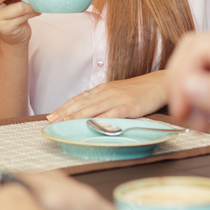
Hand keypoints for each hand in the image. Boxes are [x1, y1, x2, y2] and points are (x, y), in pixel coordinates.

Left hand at [47, 71, 167, 122]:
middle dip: (65, 112)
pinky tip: (91, 126)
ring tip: (64, 123)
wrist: (158, 84)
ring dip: (77, 116)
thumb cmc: (138, 91)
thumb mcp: (117, 92)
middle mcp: (107, 92)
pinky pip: (112, 114)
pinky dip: (100, 120)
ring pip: (93, 108)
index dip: (64, 107)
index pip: (79, 98)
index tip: (52, 115)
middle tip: (51, 121)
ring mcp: (117, 99)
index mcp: (103, 89)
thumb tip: (88, 112)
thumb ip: (103, 100)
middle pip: (82, 103)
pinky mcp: (128, 107)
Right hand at [166, 31, 209, 165]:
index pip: (199, 48)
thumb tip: (190, 86)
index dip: (182, 76)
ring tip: (197, 121)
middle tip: (183, 113)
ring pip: (200, 66)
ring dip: (191, 93)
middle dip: (182, 82)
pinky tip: (207, 118)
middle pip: (194, 52)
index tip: (181, 106)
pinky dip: (202, 99)